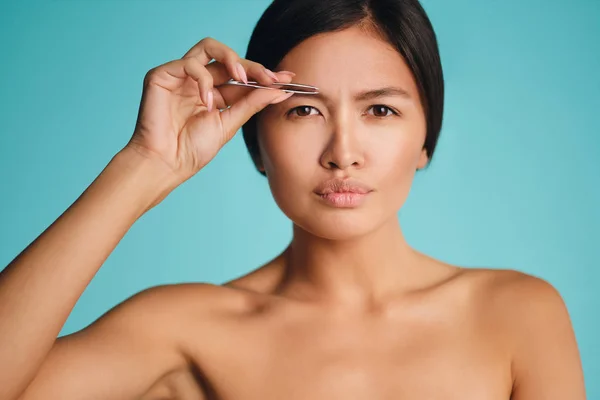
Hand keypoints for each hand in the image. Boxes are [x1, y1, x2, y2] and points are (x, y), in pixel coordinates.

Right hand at [125, 37, 294, 187]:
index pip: (240, 75)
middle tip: (270, 78)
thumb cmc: (192, 150)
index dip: (263, 75)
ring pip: (208, 47)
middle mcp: (197, 81)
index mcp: (212, 92)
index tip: (287, 79)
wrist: (166, 165)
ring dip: (231, 59)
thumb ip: (251, 104)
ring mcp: (179, 76)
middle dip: (252, 66)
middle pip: (228, 57)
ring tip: (243, 79)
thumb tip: (280, 90)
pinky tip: (208, 102)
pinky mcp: (161, 75)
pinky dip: (203, 81)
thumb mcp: (229, 123)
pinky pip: (189, 64)